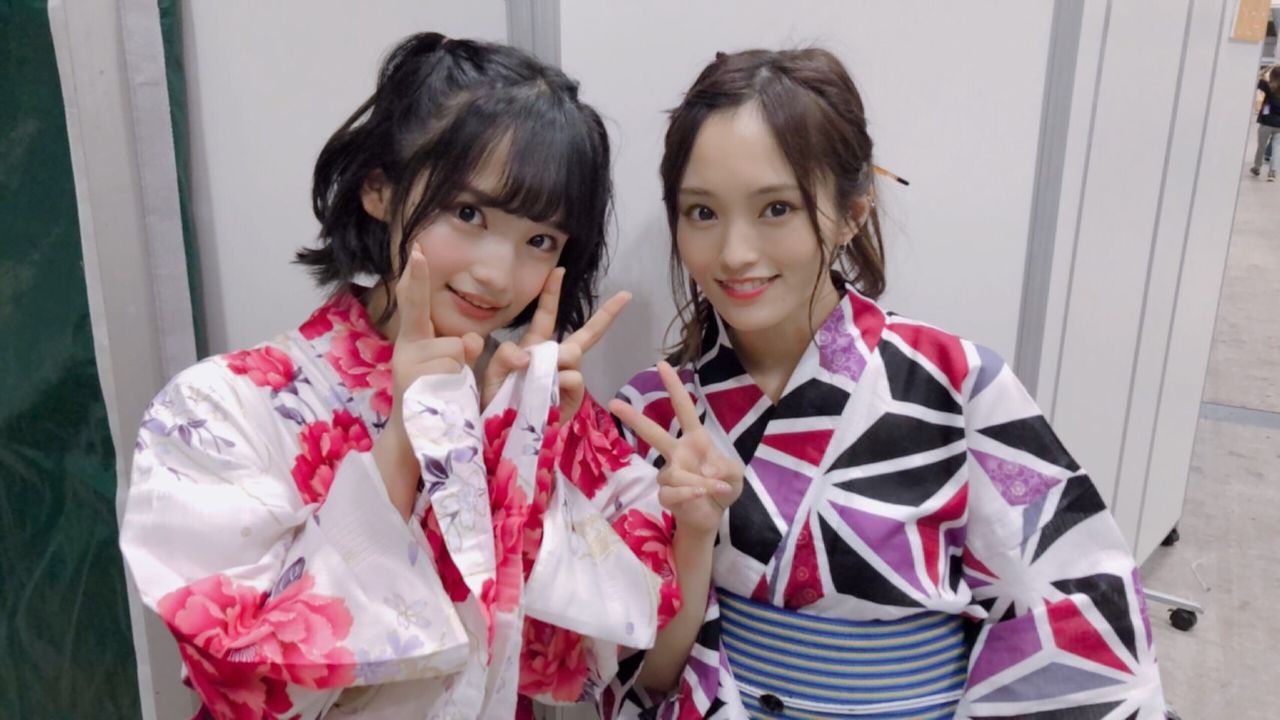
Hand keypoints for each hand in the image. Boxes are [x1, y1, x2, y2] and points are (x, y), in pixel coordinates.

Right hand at [374, 245, 482, 517]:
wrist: (412, 445)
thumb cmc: (435, 407)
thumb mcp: (451, 373)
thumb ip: (460, 350)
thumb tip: (469, 339)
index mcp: (413, 343)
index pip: (415, 305)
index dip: (416, 278)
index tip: (416, 249)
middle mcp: (405, 350)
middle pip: (454, 338)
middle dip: (462, 355)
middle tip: (445, 380)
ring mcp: (406, 367)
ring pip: (457, 354)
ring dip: (461, 376)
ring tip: (444, 397)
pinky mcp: (412, 384)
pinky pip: (451, 372)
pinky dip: (455, 388)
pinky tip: (439, 402)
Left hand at [480, 267, 630, 419]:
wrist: (499, 434)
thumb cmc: (494, 401)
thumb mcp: (491, 373)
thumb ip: (505, 356)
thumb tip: (532, 354)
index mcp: (533, 347)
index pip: (545, 316)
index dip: (552, 293)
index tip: (559, 270)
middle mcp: (554, 360)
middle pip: (585, 334)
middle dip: (606, 315)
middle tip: (626, 296)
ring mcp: (567, 378)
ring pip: (574, 353)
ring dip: (558, 357)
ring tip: (540, 373)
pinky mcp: (573, 397)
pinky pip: (573, 378)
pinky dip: (561, 379)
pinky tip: (552, 388)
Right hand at [609, 362, 742, 537]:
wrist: (714, 515)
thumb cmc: (723, 487)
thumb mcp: (735, 474)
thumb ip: (726, 468)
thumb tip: (706, 469)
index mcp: (695, 439)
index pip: (683, 408)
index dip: (674, 387)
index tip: (661, 365)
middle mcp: (677, 453)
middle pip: (653, 433)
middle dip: (633, 418)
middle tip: (613, 403)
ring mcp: (669, 474)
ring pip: (673, 473)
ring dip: (699, 482)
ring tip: (716, 489)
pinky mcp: (666, 495)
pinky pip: (672, 492)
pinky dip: (689, 493)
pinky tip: (701, 495)